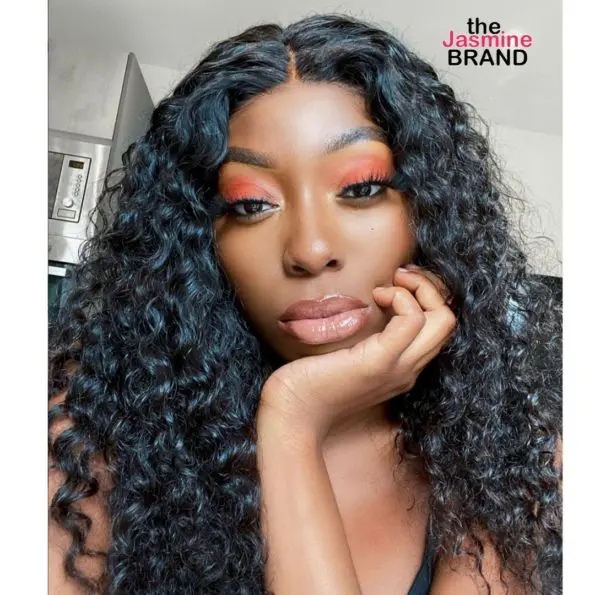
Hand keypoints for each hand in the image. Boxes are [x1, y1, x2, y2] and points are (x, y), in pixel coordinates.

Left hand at [259, 265, 455, 440]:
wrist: (292, 414)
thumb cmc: (308, 383)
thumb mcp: (342, 355)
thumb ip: (359, 338)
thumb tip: (360, 306)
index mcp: (400, 368)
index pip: (436, 328)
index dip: (424, 298)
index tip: (394, 284)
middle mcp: (407, 370)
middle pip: (447, 321)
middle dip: (428, 287)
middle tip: (397, 277)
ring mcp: (397, 368)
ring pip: (442, 320)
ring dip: (419, 288)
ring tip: (386, 287)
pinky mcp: (378, 362)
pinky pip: (412, 319)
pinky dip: (400, 297)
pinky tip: (376, 296)